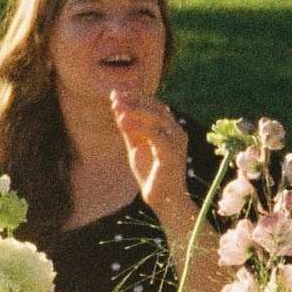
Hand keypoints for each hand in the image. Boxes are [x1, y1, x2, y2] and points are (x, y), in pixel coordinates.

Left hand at [110, 88, 189, 219]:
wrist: (163, 199)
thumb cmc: (151, 173)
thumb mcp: (136, 147)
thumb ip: (130, 129)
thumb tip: (118, 109)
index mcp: (170, 129)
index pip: (155, 106)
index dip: (136, 97)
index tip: (116, 92)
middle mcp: (177, 132)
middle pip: (157, 108)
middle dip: (135, 100)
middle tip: (115, 95)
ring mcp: (176, 142)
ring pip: (157, 118)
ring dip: (136, 109)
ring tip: (117, 105)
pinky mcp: (172, 153)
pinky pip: (155, 134)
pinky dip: (139, 125)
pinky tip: (122, 120)